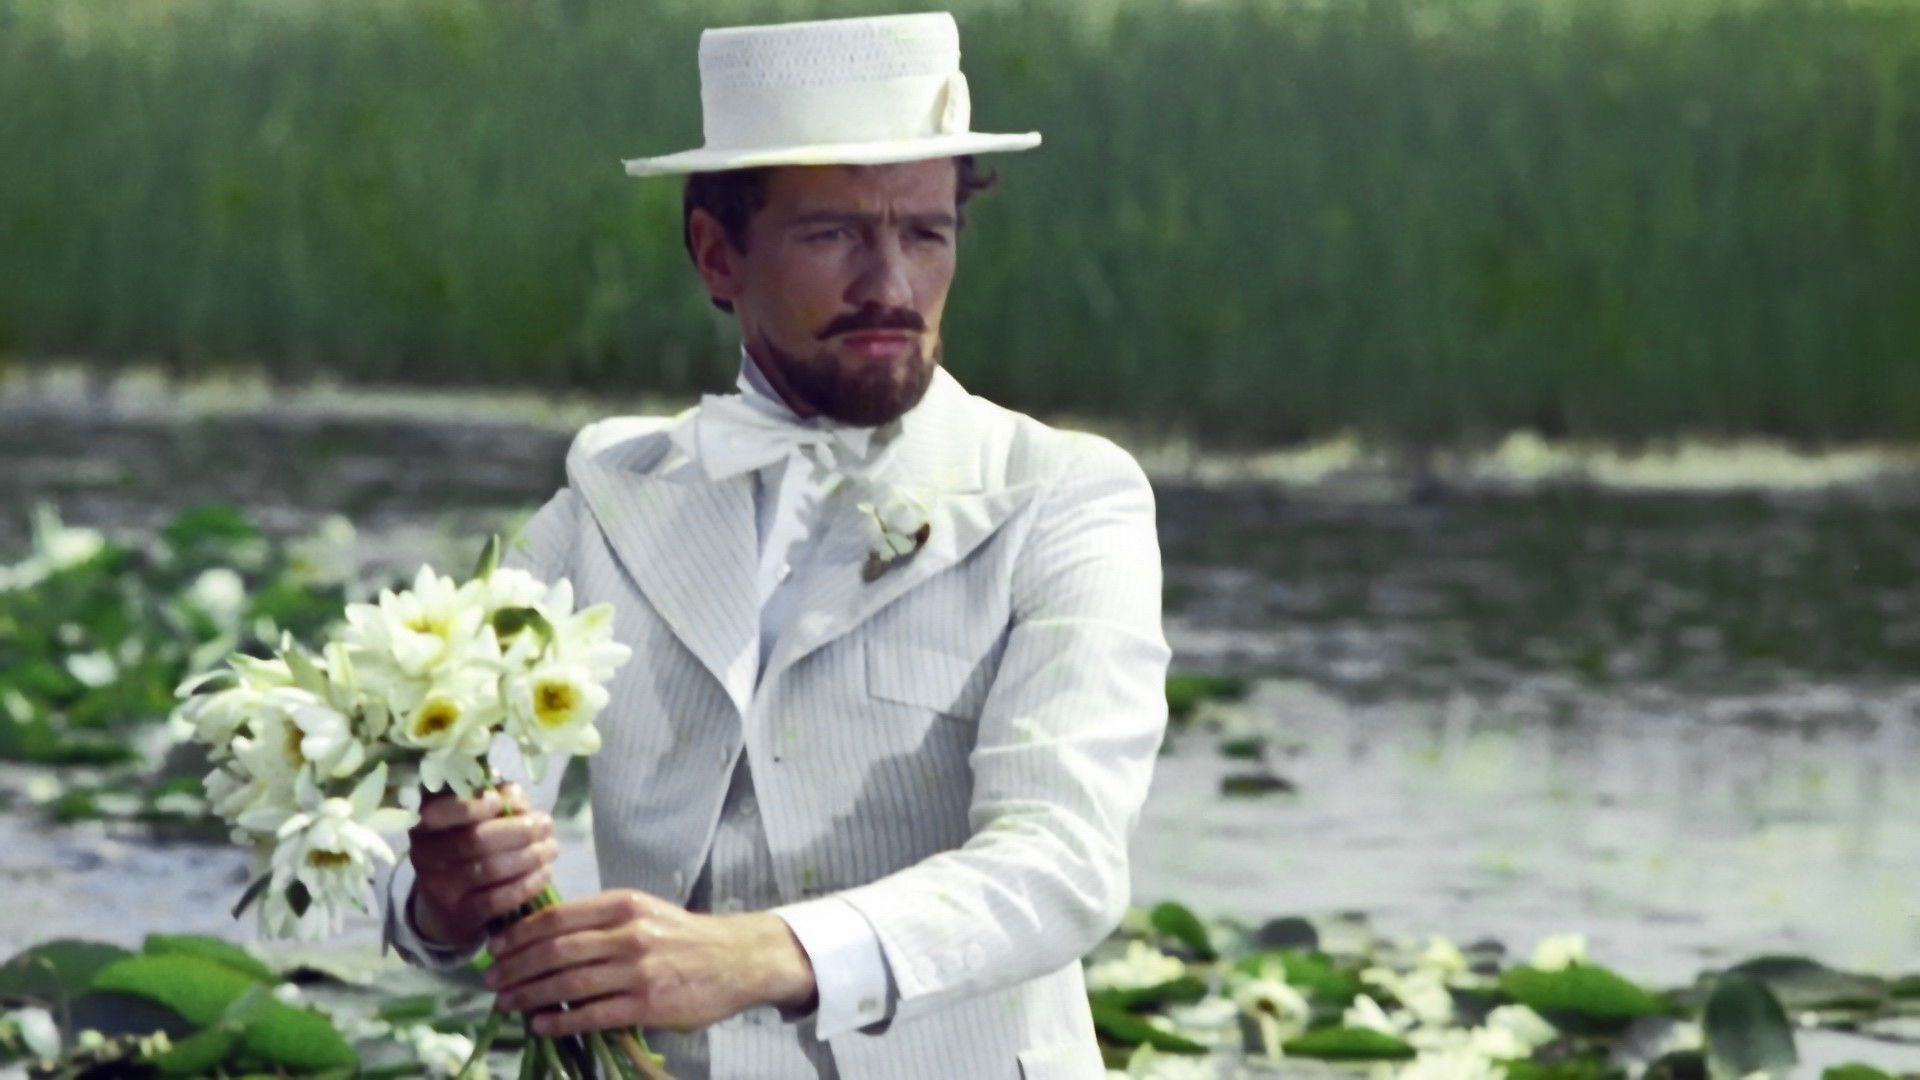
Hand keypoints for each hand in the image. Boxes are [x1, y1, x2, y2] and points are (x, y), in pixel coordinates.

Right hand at [406, 782, 557, 950]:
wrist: (444, 909)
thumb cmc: (467, 850)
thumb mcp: (476, 819)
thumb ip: (499, 800)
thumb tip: (519, 803)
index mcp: (426, 825)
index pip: (440, 811)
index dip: (472, 805)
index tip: (499, 802)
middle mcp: (425, 856)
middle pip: (475, 839)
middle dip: (518, 830)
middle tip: (546, 825)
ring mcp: (440, 889)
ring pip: (490, 868)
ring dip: (529, 856)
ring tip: (551, 848)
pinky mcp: (460, 916)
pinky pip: (498, 899)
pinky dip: (527, 884)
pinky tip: (545, 873)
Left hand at [483, 889, 817, 1036]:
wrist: (737, 960)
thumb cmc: (685, 937)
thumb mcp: (645, 912)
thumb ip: (601, 921)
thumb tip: (544, 938)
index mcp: (624, 905)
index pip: (558, 917)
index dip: (520, 934)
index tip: (497, 947)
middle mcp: (629, 933)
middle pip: (555, 950)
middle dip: (515, 967)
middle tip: (491, 979)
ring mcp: (638, 970)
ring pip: (567, 982)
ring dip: (529, 995)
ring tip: (506, 1002)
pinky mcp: (647, 1004)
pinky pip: (591, 1014)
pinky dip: (560, 1020)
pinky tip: (541, 1023)